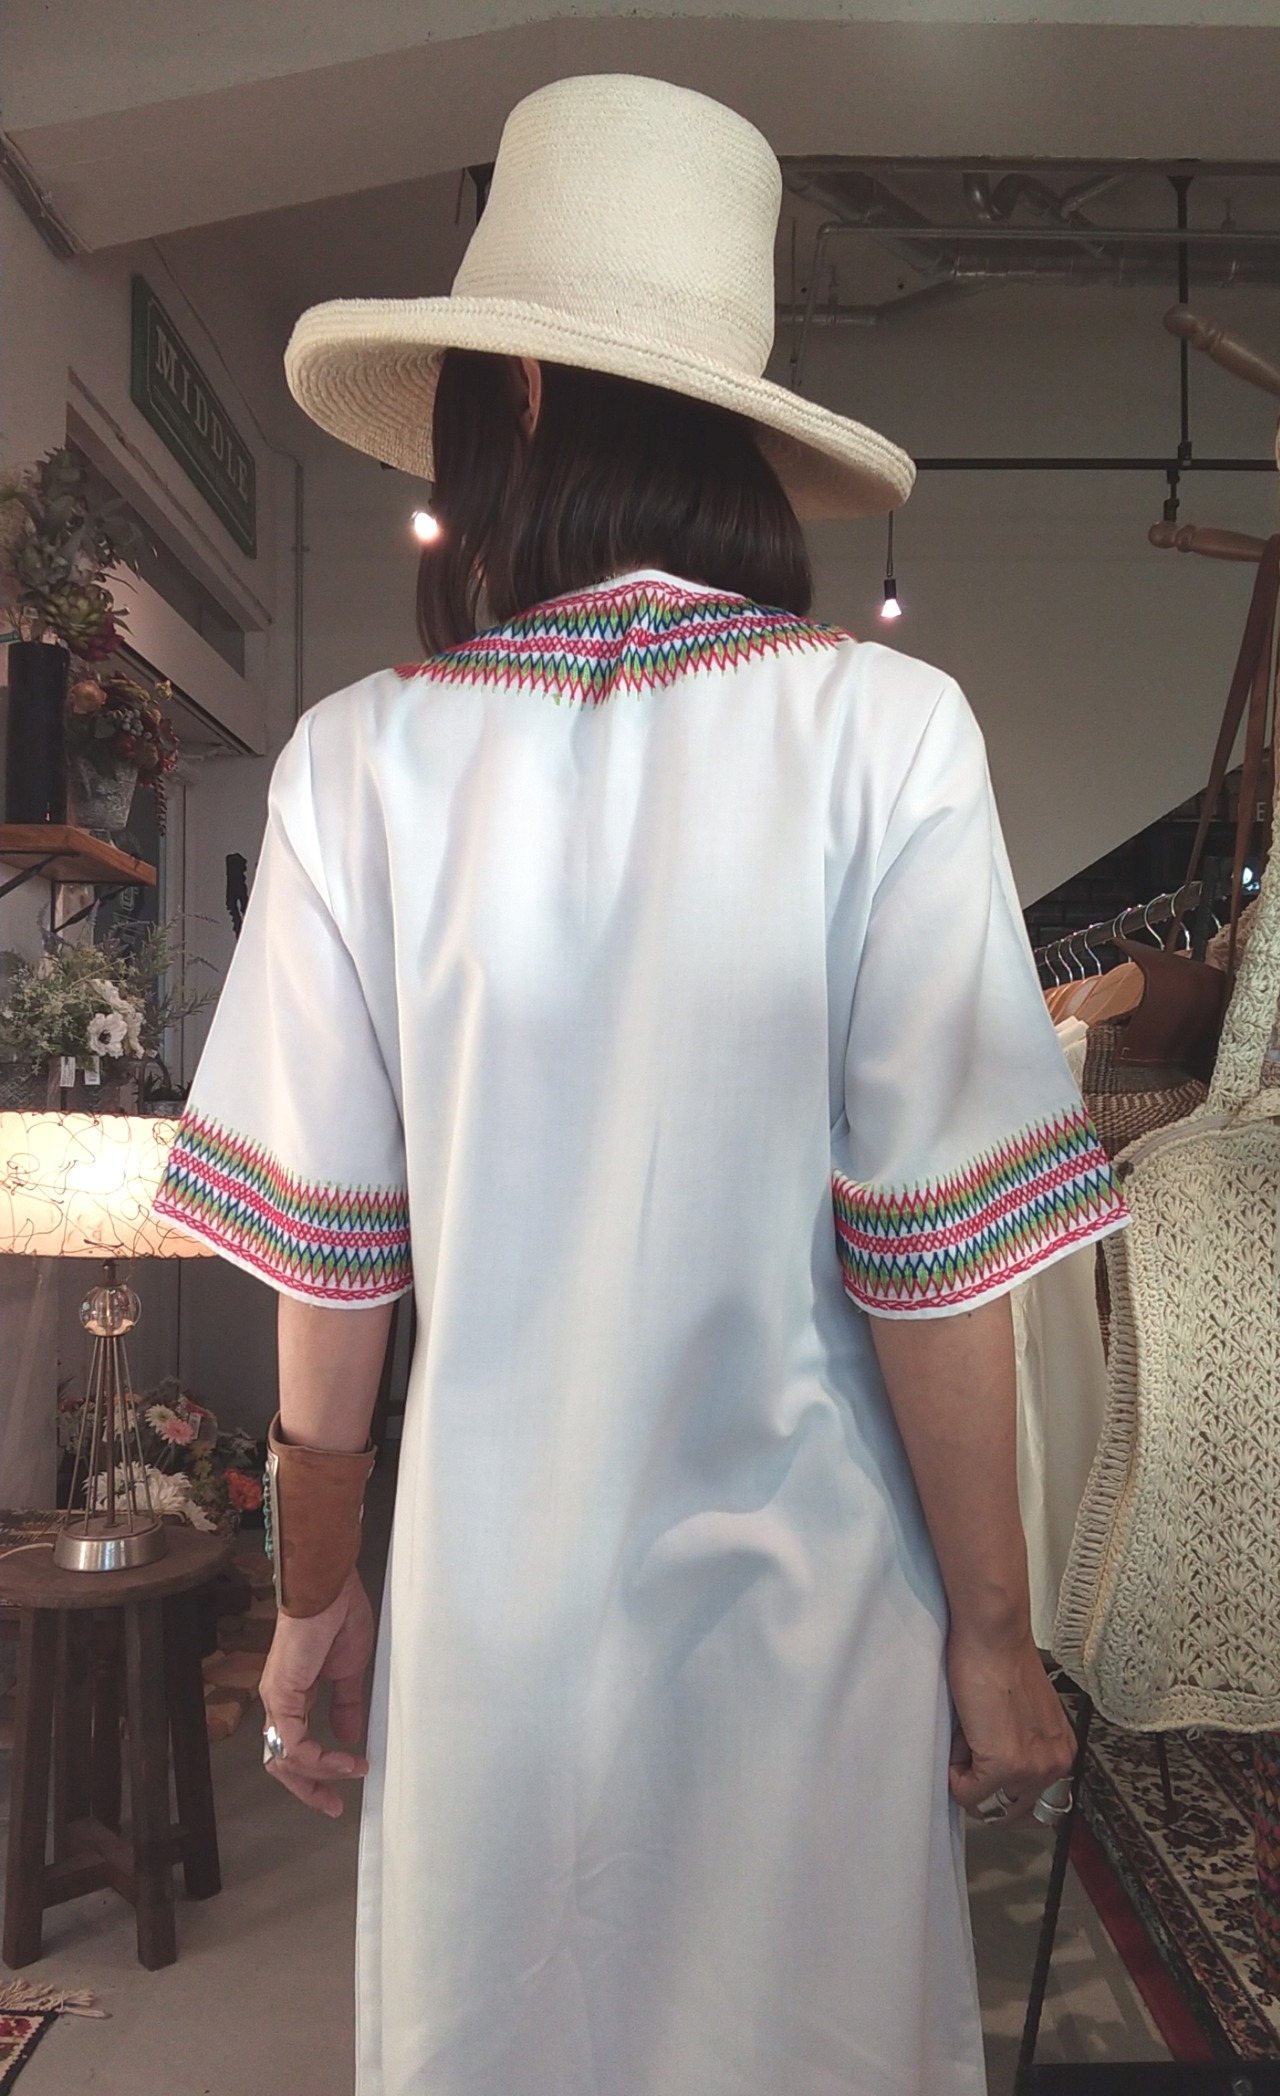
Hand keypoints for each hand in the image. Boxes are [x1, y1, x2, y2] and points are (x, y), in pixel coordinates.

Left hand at [259, 1568, 373, 1816]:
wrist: (329, 1587)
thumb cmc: (338, 1615)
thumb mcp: (350, 1670)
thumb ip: (346, 1705)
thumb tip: (349, 1737)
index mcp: (295, 1695)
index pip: (295, 1746)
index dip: (315, 1774)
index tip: (340, 1790)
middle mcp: (279, 1701)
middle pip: (281, 1762)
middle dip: (307, 1789)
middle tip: (333, 1805)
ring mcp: (276, 1699)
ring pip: (285, 1758)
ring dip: (320, 1775)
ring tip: (352, 1772)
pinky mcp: (280, 1694)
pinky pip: (295, 1742)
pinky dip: (319, 1759)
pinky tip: (343, 1759)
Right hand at [946, 1622, 1076, 1824]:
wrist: (993, 1635)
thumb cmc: (998, 1660)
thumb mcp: (1021, 1716)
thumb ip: (1019, 1748)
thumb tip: (992, 1779)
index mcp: (1061, 1752)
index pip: (1033, 1806)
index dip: (1001, 1792)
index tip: (984, 1772)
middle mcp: (1055, 1765)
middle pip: (1010, 1814)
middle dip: (984, 1791)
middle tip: (972, 1752)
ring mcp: (1032, 1768)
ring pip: (987, 1806)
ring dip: (968, 1777)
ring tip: (970, 1736)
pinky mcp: (1004, 1764)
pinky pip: (966, 1793)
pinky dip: (954, 1771)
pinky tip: (963, 1734)